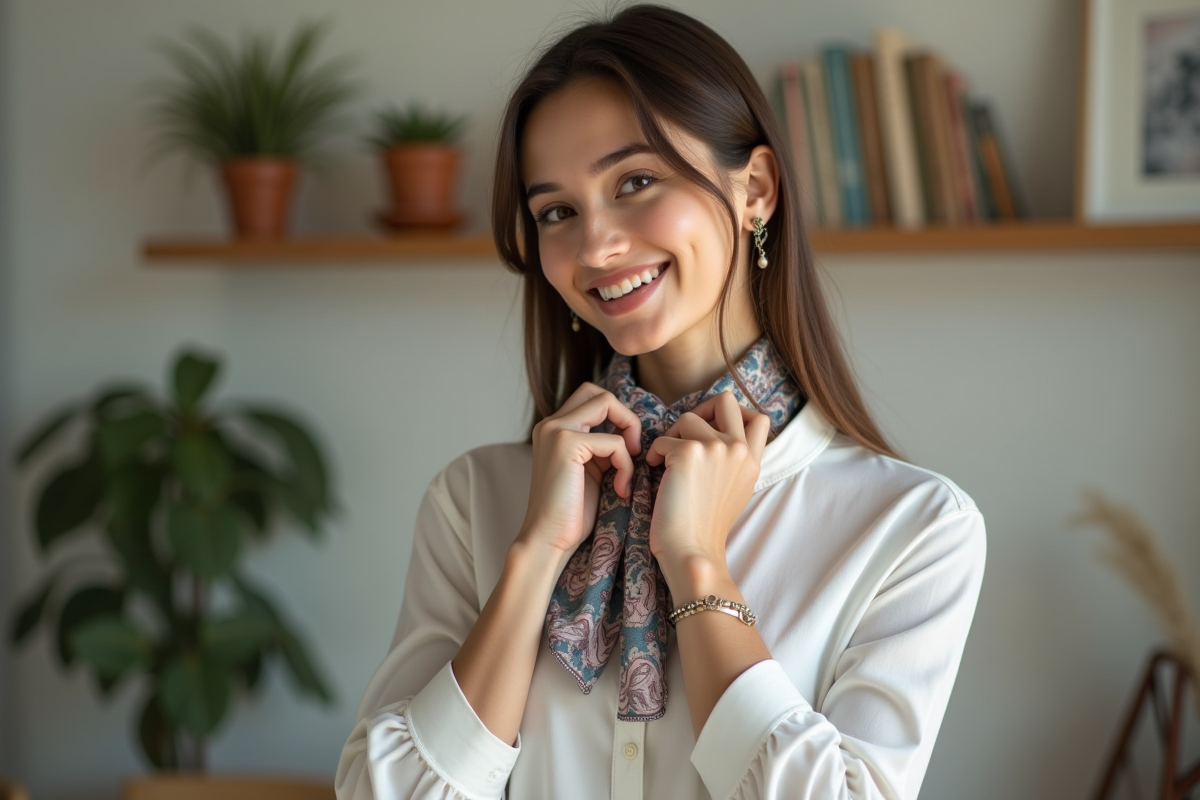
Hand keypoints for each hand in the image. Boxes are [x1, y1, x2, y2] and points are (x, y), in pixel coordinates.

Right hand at [517, 382, 641, 557]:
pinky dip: (625, 465)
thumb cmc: (571, 513)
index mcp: (554, 429)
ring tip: (625, 474)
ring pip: (606, 404)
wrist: (548, 539)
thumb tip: (629, 433)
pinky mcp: (566, 443)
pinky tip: (620, 489)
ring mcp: (556, 430)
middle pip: (598, 392)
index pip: (592, 399)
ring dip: (628, 439)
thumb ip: (602, 447)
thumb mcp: (590, 470)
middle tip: (632, 450)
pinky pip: (613, 441)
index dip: (617, 418)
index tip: (628, 451)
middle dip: (625, 416)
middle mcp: (551, 423)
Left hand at [644, 390, 769, 588]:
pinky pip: (662, 439)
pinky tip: (656, 471)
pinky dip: (655, 453)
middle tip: (686, 434)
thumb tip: (717, 437)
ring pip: (686, 418)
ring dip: (672, 437)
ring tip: (667, 462)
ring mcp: (716, 448)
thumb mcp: (736, 491)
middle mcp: (739, 449)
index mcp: (752, 461)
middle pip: (725, 399)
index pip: (759, 417)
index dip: (734, 414)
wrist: (693, 551)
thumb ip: (735, 462)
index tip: (713, 430)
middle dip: (701, 410)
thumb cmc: (705, 527)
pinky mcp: (688, 453)